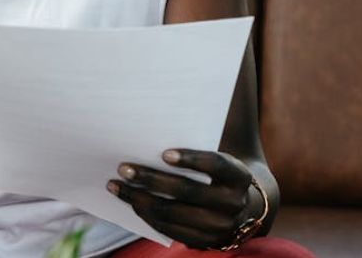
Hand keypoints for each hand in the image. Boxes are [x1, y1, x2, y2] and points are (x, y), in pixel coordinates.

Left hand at [108, 149, 255, 249]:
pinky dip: (147, 215)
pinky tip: (130, 201)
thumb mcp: (221, 155)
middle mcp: (233, 204)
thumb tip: (159, 119)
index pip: (216, 164)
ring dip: (139, 199)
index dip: (191, 159)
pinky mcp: (204, 242)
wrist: (245, 207)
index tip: (163, 153)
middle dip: (151, 179)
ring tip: (116, 185)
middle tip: (123, 167)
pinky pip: (169, 229)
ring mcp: (219, 227)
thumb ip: (199, 140)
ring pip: (172, 213)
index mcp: (239, 176)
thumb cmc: (220, 171)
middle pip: (187, 191)